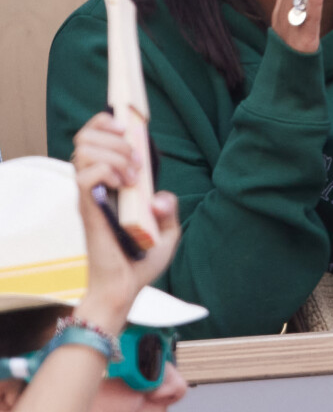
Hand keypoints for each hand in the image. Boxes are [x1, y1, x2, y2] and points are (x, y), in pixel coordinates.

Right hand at [72, 113, 180, 327]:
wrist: (124, 289)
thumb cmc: (139, 262)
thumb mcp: (167, 232)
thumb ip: (170, 208)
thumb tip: (160, 198)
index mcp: (108, 182)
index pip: (92, 136)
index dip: (104, 122)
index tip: (127, 127)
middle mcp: (94, 185)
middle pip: (84, 136)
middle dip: (114, 137)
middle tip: (136, 161)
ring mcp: (88, 196)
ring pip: (83, 150)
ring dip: (115, 154)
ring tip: (133, 176)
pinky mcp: (87, 209)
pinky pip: (86, 176)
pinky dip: (109, 171)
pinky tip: (126, 186)